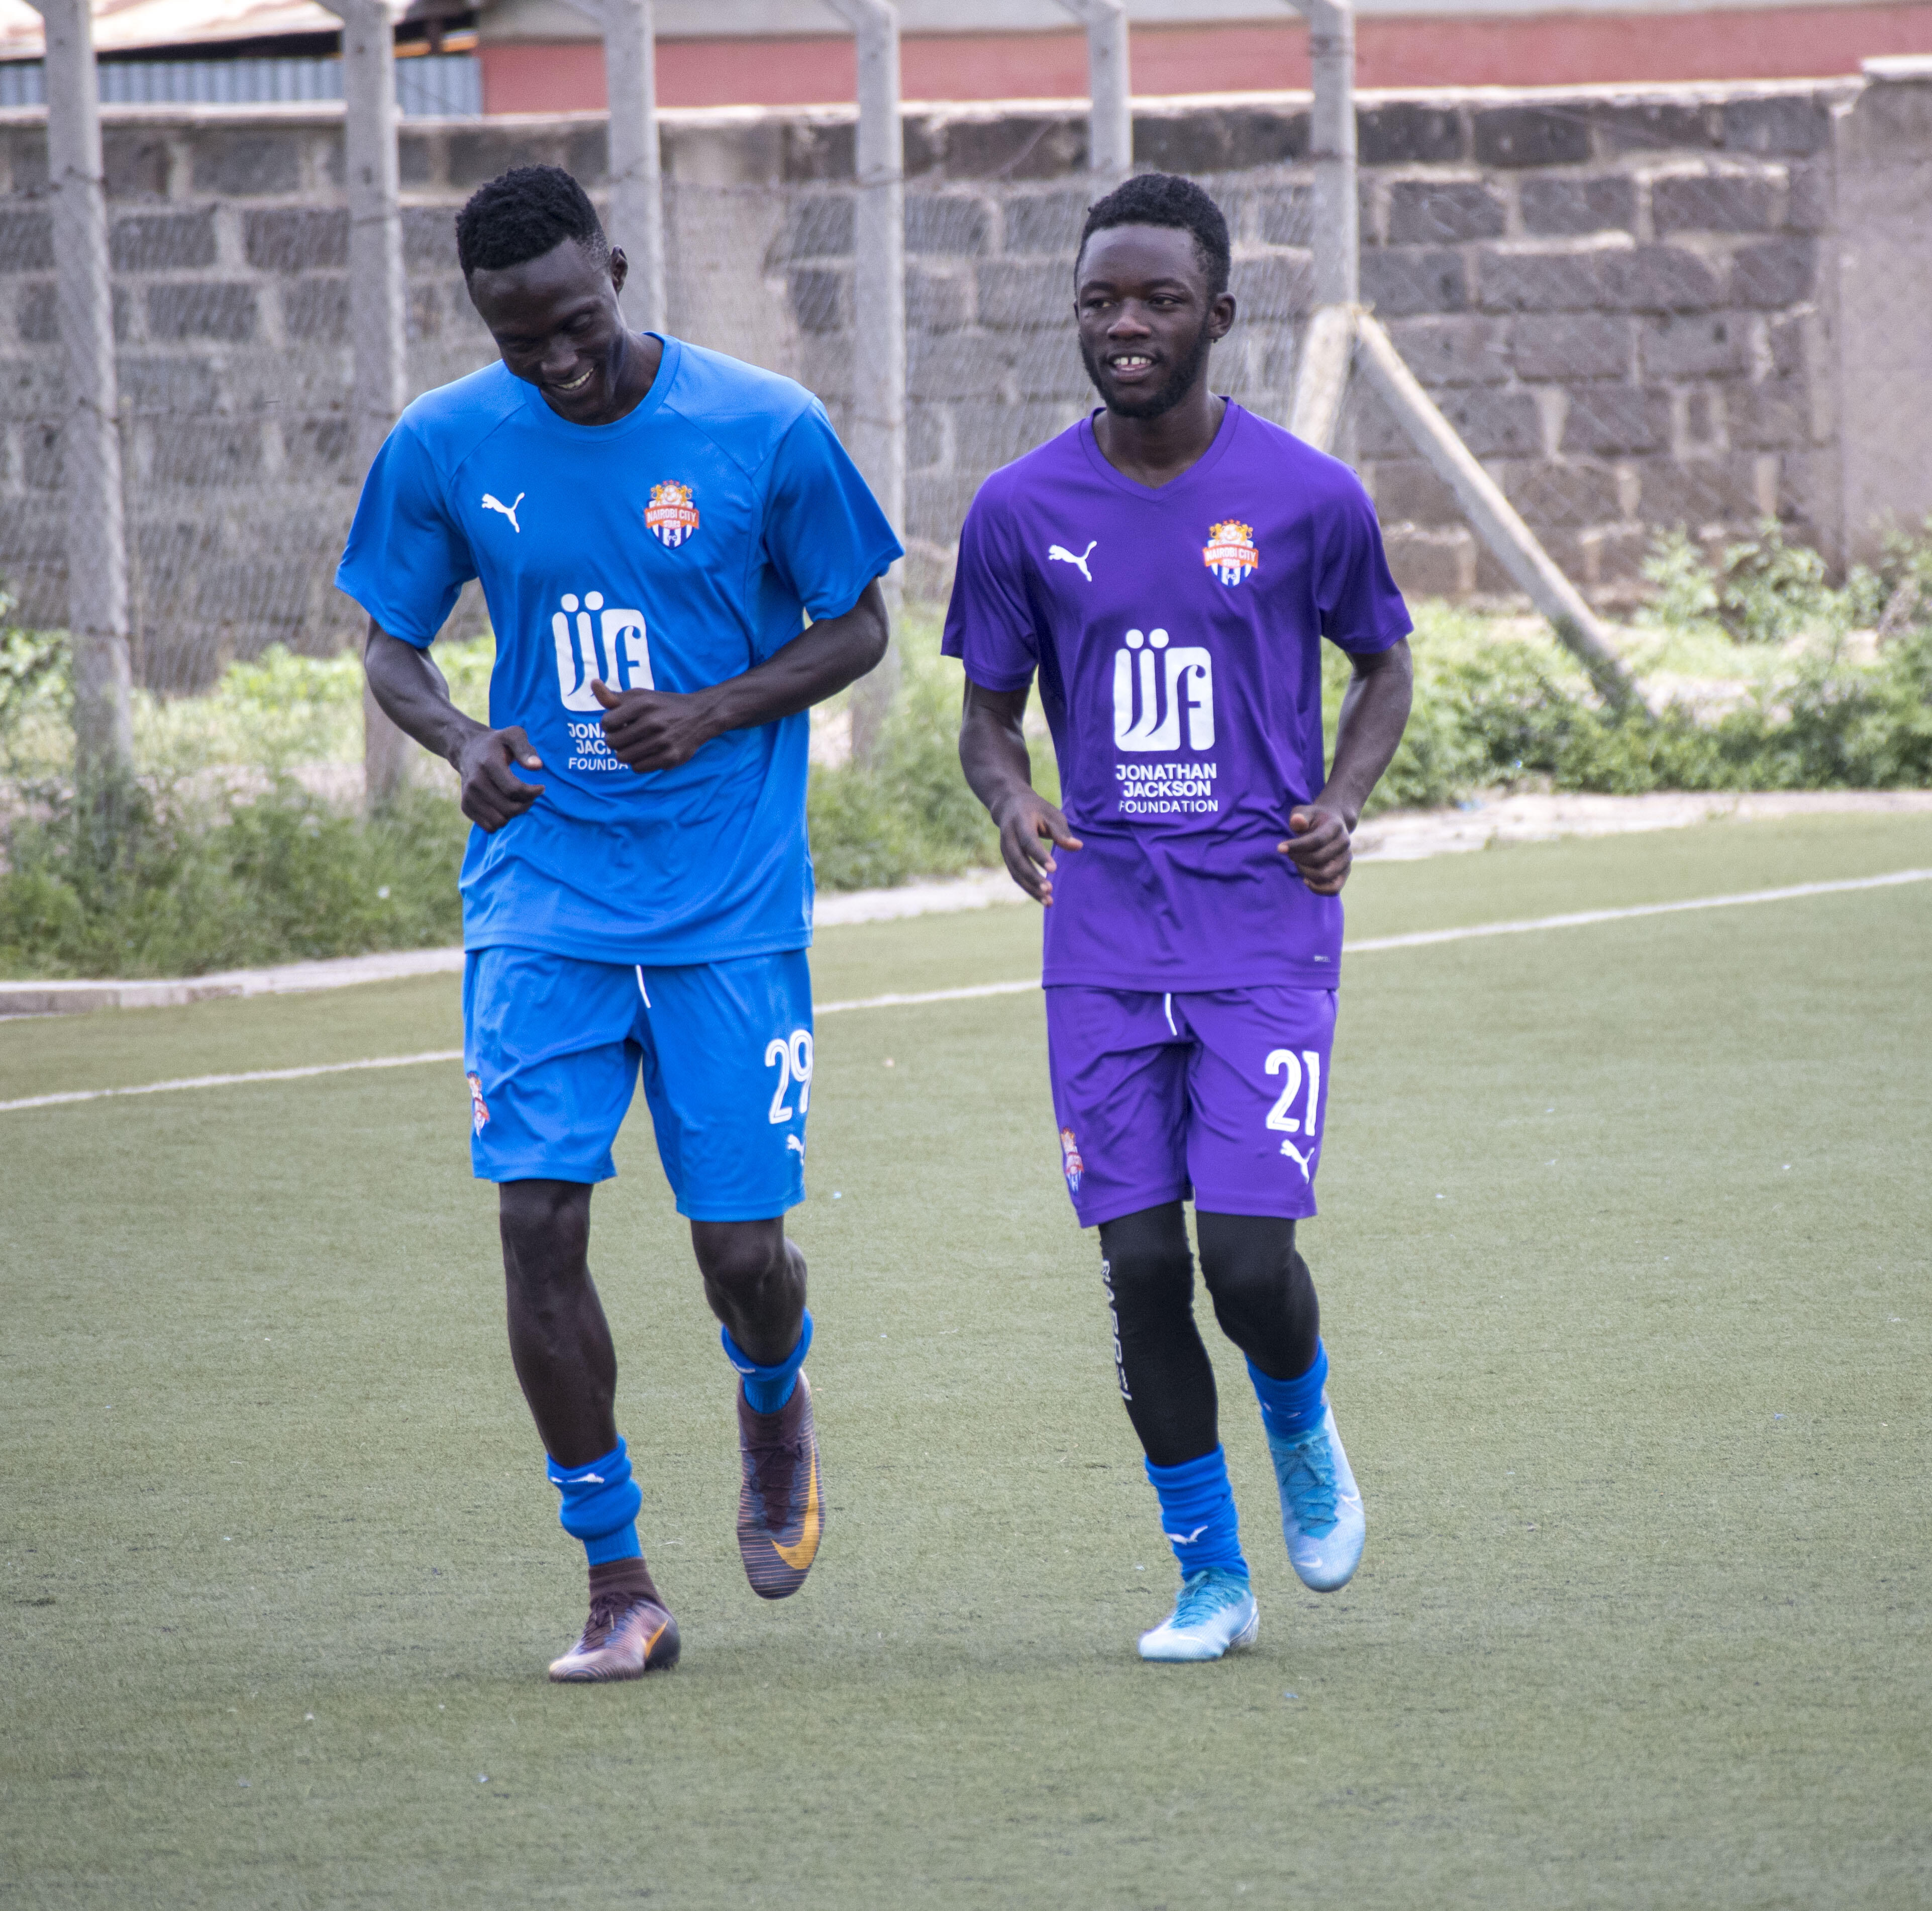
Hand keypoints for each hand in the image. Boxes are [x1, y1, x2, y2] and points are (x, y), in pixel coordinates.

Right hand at [455, 726, 544, 831]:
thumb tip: (537, 767)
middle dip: (526, 804)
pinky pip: (490, 827)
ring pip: (500, 821)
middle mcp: (475, 782)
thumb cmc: (497, 743)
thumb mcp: (513, 735)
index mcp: (488, 764)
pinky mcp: (465, 806)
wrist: (467, 749)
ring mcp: (468, 796)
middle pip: (509, 809)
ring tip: (517, 800)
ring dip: (514, 814)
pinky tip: (504, 805)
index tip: (541, 788)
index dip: (533, 792)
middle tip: (530, 795)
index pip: (515, 789)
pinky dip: (501, 820)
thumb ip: (526, 749)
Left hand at [593, 679, 719, 771]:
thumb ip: (615, 697)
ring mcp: (663, 742)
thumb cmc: (663, 705)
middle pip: (612, 742)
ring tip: (632, 746)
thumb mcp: (641, 696)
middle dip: (614, 740)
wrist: (700, 716)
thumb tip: (594, 684)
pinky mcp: (670, 758)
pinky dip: (638, 762)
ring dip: (624, 753)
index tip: (617, 724)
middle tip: (624, 737)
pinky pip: (638, 768)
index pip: (607, 722)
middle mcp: (654, 722)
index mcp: (644, 704)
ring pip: (623, 758)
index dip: (608, 725)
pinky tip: (645, 753)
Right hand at [993, 791, 1081, 903]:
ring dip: (1031, 888)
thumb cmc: (1036, 810)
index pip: (1029, 841)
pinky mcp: (1007, 858)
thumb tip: (1078, 846)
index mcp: (1020, 822)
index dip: (1040, 856)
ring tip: (1048, 901)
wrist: (1009, 805)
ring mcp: (1005, 849)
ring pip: (1015, 872)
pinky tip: (1043, 898)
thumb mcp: (1050, 814)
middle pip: (1018, 860)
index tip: (1054, 869)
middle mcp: (1008, 836)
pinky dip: (1029, 888)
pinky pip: (1016, 876)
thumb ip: (1062, 832)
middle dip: (1033, 877)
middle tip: (1050, 889)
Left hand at [1278, 802, 1352, 894]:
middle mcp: (1345, 843)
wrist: (1331, 825)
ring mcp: (1346, 858)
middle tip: (1290, 855)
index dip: (1297, 846)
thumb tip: (1297, 821)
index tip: (1279, 848)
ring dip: (1305, 872)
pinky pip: (1334, 888)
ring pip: (1325, 874)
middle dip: (1298, 858)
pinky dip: (1318, 889)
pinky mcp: (1345, 872)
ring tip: (1297, 864)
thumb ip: (1300, 816)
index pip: (1316, 840)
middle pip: (1318, 858)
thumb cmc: (1314, 819)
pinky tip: (1305, 880)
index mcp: (1336, 826)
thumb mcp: (1305, 812)